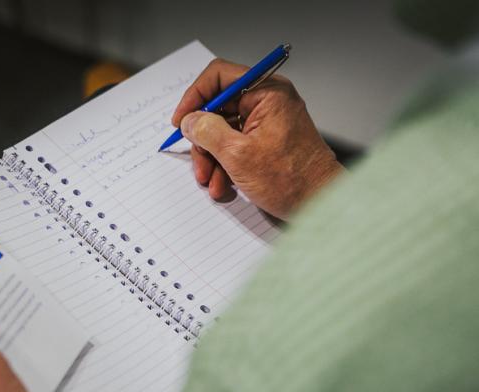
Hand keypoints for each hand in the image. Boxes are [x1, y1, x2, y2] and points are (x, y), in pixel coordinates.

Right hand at [172, 59, 343, 219]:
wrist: (321, 204)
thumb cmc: (291, 179)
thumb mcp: (237, 154)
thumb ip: (207, 131)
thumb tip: (190, 120)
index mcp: (266, 92)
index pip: (219, 76)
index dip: (194, 97)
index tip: (181, 120)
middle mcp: (268, 101)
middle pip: (219, 107)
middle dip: (203, 137)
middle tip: (197, 161)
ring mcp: (268, 121)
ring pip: (224, 129)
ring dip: (211, 156)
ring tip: (210, 181)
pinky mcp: (267, 140)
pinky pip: (236, 143)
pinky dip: (224, 163)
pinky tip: (222, 184)